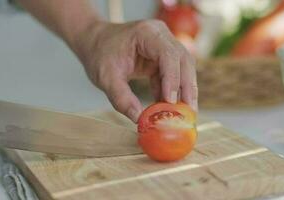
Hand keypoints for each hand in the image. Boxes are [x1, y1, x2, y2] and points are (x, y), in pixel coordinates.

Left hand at [70, 20, 197, 121]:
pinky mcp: (162, 57)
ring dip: (184, 90)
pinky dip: (172, 91)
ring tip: (184, 113)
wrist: (94, 42)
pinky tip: (168, 107)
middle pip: (183, 60)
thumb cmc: (99, 54)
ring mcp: (164, 45)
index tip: (170, 101)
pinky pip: (173, 74)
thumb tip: (139, 119)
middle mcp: (160, 35)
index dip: (172, 78)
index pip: (168, 55)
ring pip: (183, 68)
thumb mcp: (105, 77)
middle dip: (187, 87)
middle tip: (189, 111)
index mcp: (147, 33)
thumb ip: (121, 98)